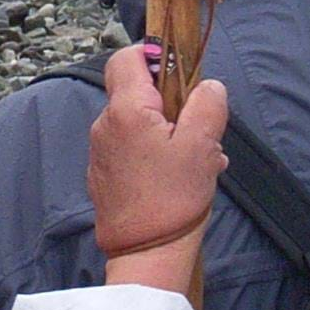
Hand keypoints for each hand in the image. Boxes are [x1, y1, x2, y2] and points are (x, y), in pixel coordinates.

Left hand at [89, 43, 227, 297]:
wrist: (146, 254)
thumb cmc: (174, 197)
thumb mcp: (202, 146)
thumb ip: (207, 106)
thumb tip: (209, 85)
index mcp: (126, 110)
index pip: (127, 57)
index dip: (154, 55)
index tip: (181, 74)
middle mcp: (105, 124)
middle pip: (136, 91)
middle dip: (171, 102)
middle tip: (200, 128)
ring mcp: (101, 150)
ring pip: (138, 123)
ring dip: (169, 132)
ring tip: (199, 161)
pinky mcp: (104, 174)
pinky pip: (132, 148)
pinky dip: (155, 153)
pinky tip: (180, 178)